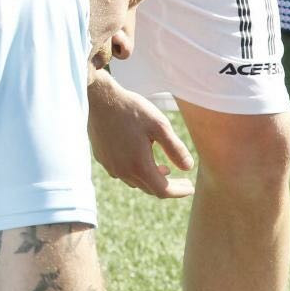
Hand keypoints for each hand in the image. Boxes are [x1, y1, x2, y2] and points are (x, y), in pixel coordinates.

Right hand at [88, 72, 193, 198]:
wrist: (99, 98)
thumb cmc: (131, 109)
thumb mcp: (160, 126)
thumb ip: (175, 149)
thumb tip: (188, 167)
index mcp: (139, 165)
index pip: (162, 190)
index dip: (178, 191)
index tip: (190, 188)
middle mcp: (123, 171)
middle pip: (150, 188)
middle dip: (168, 187)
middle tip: (183, 182)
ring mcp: (110, 166)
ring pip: (136, 182)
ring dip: (152, 179)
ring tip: (165, 169)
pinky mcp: (102, 158)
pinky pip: (123, 173)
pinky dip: (137, 172)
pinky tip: (143, 159)